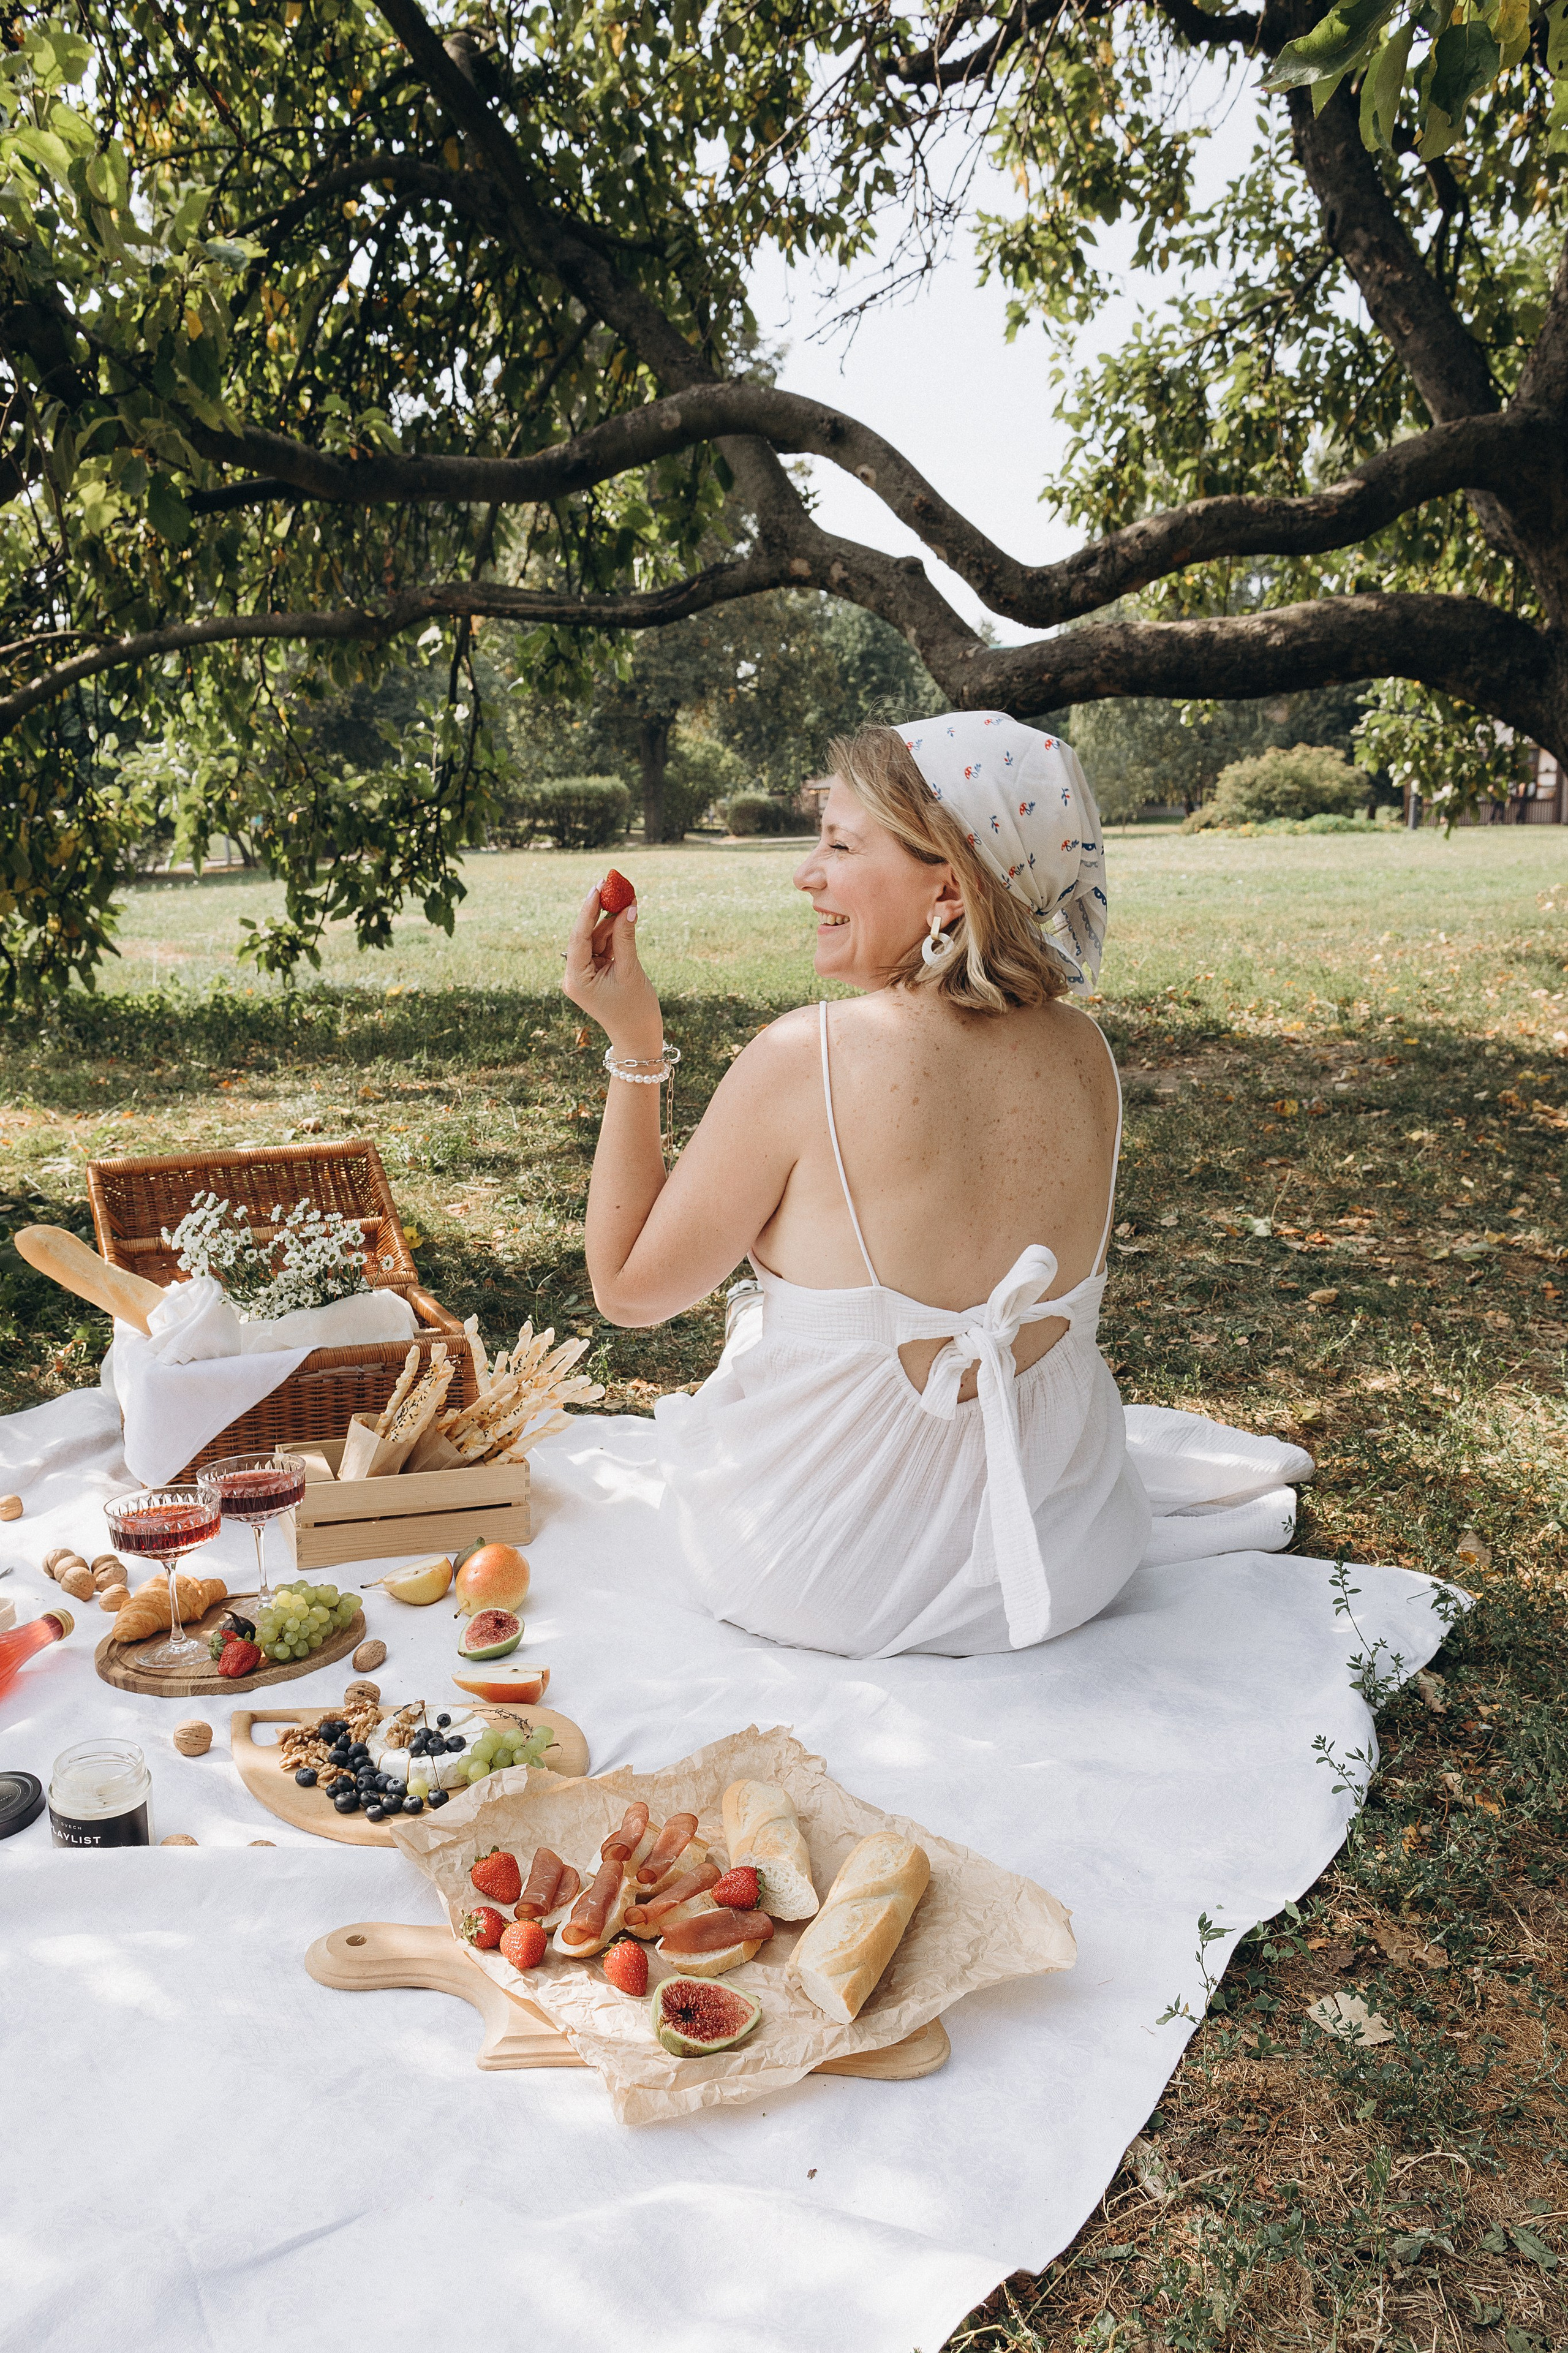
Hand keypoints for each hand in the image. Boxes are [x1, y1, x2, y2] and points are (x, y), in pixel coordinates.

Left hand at [563, 882, 662, 1056]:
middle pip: (586, 935)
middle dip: (601, 912)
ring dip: (612, 921)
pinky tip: (627, 916)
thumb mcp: (631, 971)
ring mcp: (583, 974)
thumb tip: (629, 908)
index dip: (588, 911)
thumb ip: (627, 938)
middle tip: (612, 885)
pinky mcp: (594, 974)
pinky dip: (615, 934)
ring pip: (596, 939)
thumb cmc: (635, 1010)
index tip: (597, 888)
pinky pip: (603, 948)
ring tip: (627, 898)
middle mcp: (574, 975)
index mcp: (576, 979)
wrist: (639, 1039)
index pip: (578, 938)